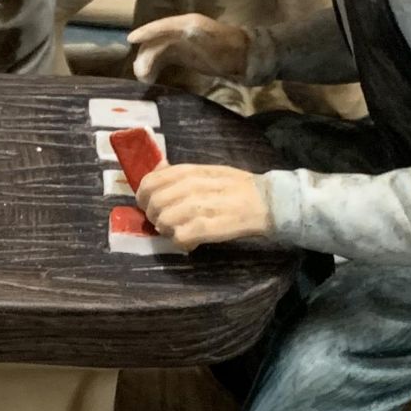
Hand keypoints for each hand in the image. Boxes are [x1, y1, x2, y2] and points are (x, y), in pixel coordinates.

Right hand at [128, 13, 249, 83]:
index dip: (145, 32)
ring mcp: (182, 44)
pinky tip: (151, 78)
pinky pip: (164, 59)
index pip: (160, 26)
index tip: (131, 40)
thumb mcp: (206, 37)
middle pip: (156, 41)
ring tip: (144, 79)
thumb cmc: (226, 46)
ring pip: (158, 52)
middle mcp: (180, 31)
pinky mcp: (184, 56)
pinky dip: (155, 67)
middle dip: (145, 56)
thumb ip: (185, 33)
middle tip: (140, 73)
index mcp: (185, 23)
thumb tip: (168, 34)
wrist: (245, 57)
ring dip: (149, 63)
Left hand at [138, 163, 273, 250]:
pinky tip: (192, 242)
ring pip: (163, 221)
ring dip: (168, 230)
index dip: (143, 196)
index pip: (150, 182)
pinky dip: (182, 242)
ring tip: (182, 231)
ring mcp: (198, 207)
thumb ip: (181, 172)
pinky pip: (179, 237)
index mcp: (189, 171)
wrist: (267, 201)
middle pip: (153, 204)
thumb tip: (157, 168)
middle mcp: (190, 187)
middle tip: (167, 223)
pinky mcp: (207, 228)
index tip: (148, 205)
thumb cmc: (237, 187)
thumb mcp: (208, 171)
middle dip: (155, 216)